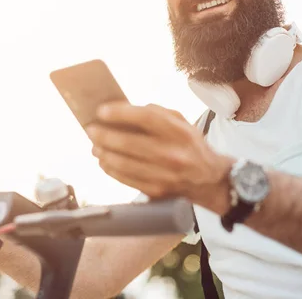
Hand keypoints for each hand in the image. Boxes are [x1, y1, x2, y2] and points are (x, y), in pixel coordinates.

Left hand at [86, 102, 233, 213]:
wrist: (210, 180)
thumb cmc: (190, 146)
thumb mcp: (182, 123)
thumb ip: (156, 114)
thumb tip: (123, 109)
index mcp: (179, 132)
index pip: (145, 118)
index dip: (120, 113)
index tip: (101, 111)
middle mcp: (172, 154)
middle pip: (129, 143)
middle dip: (104, 135)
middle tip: (90, 130)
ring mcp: (164, 175)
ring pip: (123, 164)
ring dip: (103, 153)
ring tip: (94, 146)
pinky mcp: (156, 191)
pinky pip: (126, 179)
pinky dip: (111, 169)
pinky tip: (104, 161)